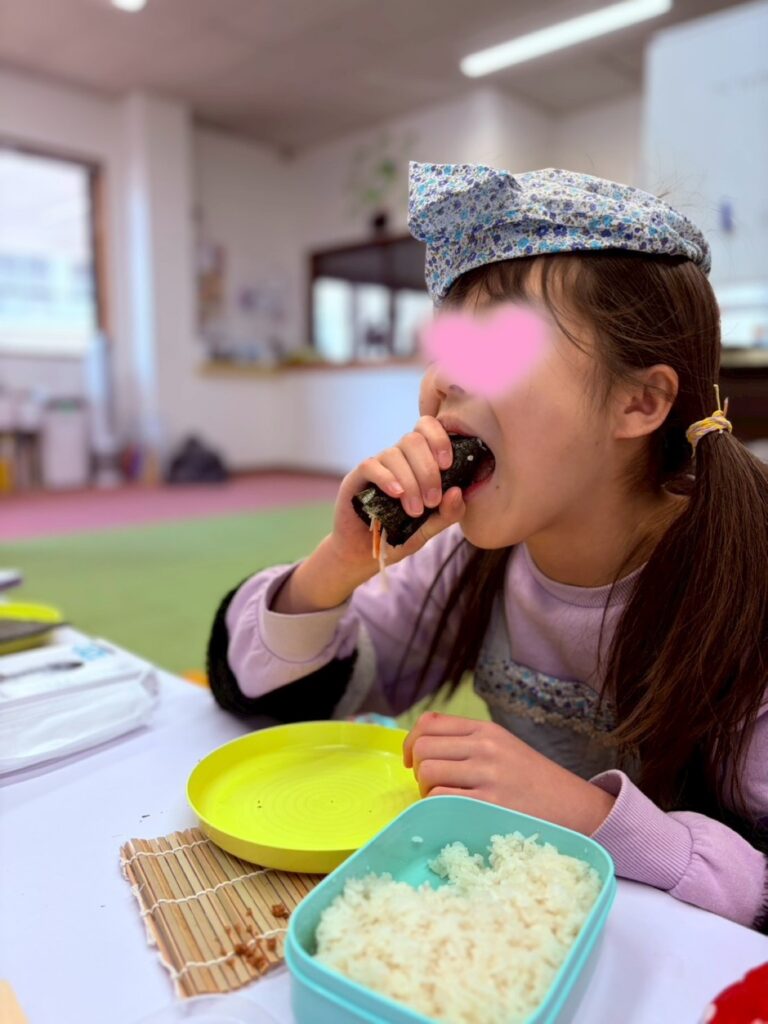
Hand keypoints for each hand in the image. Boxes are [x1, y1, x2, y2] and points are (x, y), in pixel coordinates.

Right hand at [330, 415, 466, 573]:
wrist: (366, 553)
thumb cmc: (400, 535)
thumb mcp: (431, 528)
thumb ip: (448, 513)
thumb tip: (458, 491)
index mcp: (418, 460)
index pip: (427, 427)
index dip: (439, 438)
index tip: (448, 465)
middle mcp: (398, 457)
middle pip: (413, 439)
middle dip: (427, 470)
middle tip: (432, 500)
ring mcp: (377, 465)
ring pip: (394, 454)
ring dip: (410, 482)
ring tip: (414, 510)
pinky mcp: (357, 477)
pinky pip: (371, 465)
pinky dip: (387, 479)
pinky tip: (396, 495)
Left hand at [403, 712, 615, 835]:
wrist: (573, 807)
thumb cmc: (534, 782)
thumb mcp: (503, 748)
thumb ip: (467, 743)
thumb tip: (422, 747)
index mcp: (486, 730)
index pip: (429, 723)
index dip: (410, 741)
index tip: (411, 759)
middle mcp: (485, 747)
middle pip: (423, 748)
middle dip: (417, 769)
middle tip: (430, 785)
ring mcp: (487, 775)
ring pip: (427, 773)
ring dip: (425, 791)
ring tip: (443, 800)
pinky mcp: (489, 804)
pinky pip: (440, 800)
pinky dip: (435, 808)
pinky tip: (451, 813)